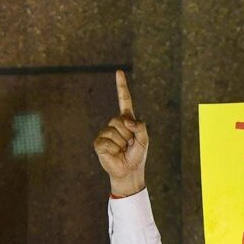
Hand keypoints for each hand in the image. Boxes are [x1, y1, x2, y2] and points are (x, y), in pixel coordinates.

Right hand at [94, 70, 148, 196]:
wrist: (129, 171)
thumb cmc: (137, 155)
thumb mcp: (145, 139)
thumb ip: (140, 126)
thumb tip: (127, 121)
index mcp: (127, 120)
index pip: (124, 100)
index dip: (121, 86)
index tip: (119, 72)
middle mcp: (115, 124)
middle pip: (121, 120)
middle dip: (129, 134)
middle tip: (129, 145)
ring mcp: (105, 132)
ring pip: (115, 131)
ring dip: (122, 143)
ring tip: (122, 150)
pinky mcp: (99, 143)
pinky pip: (107, 141)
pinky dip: (113, 149)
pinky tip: (114, 153)